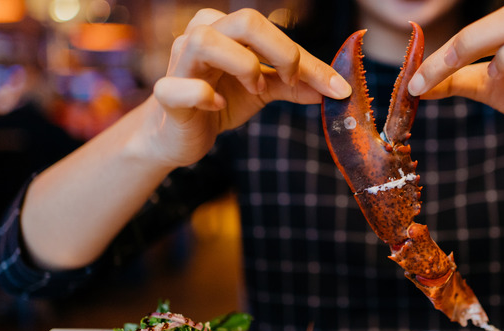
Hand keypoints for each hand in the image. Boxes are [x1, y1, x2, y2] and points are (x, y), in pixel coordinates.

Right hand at [149, 8, 351, 167]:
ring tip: (254, 89)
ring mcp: (180, 63)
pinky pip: (179, 86)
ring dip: (242, 65)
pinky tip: (217, 105)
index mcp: (227, 29)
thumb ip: (294, 86)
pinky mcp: (166, 94)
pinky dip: (202, 94)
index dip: (309, 60)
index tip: (337, 87)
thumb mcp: (262, 91)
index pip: (273, 32)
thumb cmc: (219, 101)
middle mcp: (201, 36)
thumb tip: (334, 89)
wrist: (179, 135)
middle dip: (281, 52)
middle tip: (290, 81)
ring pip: (206, 40)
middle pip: (245, 21)